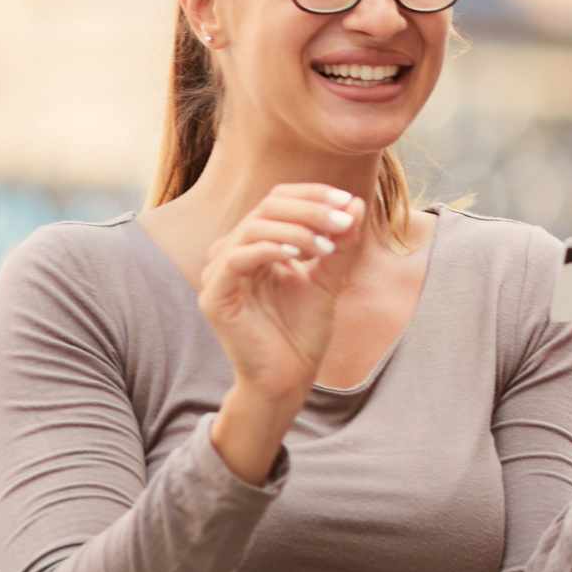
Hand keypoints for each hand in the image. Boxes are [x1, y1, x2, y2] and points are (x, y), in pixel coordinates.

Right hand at [198, 184, 365, 403]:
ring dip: (297, 230)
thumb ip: (341, 244)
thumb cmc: (303, 330)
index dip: (312, 195)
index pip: (277, 200)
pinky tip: (300, 256)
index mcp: (255, 243)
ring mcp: (218, 272)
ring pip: (253, 228)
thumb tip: (356, 203)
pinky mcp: (214, 295)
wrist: (288, 377)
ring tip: (328, 247)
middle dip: (310, 210)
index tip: (348, 202)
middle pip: (266, 207)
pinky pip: (237, 258)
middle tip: (343, 221)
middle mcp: (232, 252)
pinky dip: (271, 249)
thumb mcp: (329, 279)